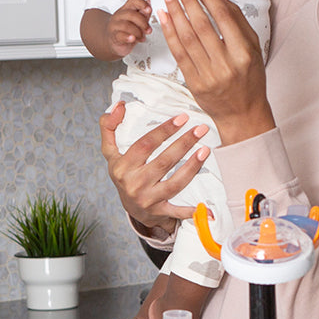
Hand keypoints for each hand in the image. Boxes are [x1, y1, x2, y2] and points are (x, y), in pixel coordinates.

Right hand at [99, 102, 210, 232]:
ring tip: (205, 150)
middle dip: (184, 143)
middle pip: (163, 161)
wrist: (131, 208)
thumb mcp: (110, 153)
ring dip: (192, 167)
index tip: (182, 118)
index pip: (145, 145)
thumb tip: (119, 105)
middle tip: (201, 129)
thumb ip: (109, 127)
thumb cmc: (124, 174)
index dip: (164, 130)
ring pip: (175, 183)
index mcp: (122, 166)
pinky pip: (178, 211)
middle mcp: (134, 184)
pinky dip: (192, 211)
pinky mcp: (159, 212)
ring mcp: (147, 199)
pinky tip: (209, 208)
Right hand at [107, 0, 152, 57]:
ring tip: (142, 37)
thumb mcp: (138, 21)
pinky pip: (120, 35)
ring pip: (126, 25)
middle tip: (148, 30)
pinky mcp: (113, 36)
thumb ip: (144, 14)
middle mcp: (119, 15)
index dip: (142, 4)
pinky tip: (132, 39)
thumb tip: (150, 3)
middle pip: (131, 14)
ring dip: (138, 32)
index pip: (133, 1)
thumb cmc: (127, 30)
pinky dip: (128, 37)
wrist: (115, 40)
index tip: (149, 10)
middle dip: (143, 23)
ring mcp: (115, 25)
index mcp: (126, 9)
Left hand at [156, 0, 274, 143]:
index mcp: (244, 52)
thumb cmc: (250, 77)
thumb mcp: (253, 47)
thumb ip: (236, 19)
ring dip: (175, 13)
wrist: (243, 113)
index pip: (223, 17)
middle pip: (202, 25)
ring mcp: (209, 76)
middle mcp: (226, 64)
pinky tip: (165, 17)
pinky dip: (170, 33)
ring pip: (187, 38)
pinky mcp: (194, 84)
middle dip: (187, 0)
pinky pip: (179, 54)